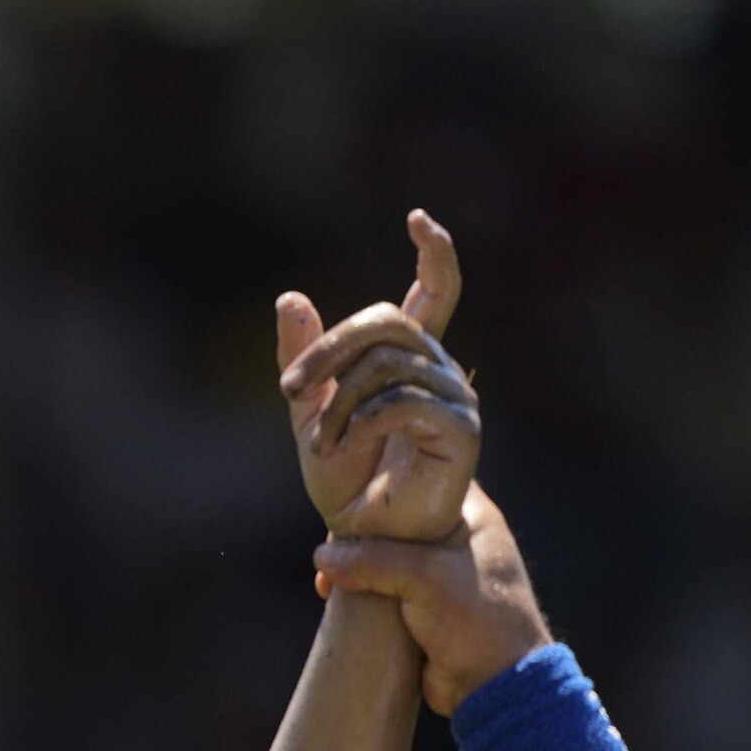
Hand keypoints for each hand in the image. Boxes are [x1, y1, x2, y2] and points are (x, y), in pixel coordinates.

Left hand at [275, 212, 478, 546]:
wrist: (363, 532)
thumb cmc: (344, 475)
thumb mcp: (309, 409)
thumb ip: (304, 356)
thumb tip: (290, 297)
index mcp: (411, 357)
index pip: (436, 291)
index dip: (434, 253)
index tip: (418, 218)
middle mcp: (440, 368)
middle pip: (387, 320)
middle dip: (330, 348)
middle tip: (289, 389)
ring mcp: (456, 397)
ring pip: (386, 363)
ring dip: (336, 403)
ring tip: (317, 442)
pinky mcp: (461, 430)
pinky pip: (402, 401)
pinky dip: (359, 420)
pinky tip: (341, 444)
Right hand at [312, 486, 554, 719]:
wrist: (495, 686)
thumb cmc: (478, 620)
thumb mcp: (426, 579)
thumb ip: (374, 560)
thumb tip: (323, 557)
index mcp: (471, 516)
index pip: (424, 476)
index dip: (387, 474)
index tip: (348, 481)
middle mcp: (453, 538)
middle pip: (393, 516)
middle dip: (358, 527)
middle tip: (329, 536)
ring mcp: (434, 572)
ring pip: (380, 553)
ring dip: (352, 562)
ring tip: (327, 575)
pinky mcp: (416, 604)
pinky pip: (377, 586)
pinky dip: (355, 589)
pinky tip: (331, 595)